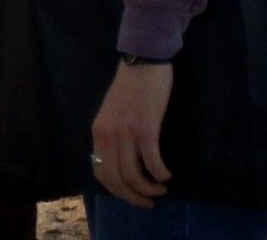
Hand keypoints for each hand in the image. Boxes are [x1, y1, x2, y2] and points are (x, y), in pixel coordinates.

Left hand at [90, 60, 174, 208]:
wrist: (143, 63)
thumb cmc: (130, 89)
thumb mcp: (112, 115)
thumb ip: (113, 137)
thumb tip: (121, 163)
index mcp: (98, 133)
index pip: (101, 172)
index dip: (117, 190)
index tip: (132, 195)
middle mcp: (107, 136)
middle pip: (117, 179)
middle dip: (134, 197)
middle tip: (149, 202)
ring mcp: (126, 133)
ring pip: (134, 175)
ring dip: (149, 189)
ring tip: (161, 189)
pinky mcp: (145, 128)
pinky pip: (152, 161)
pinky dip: (161, 174)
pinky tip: (167, 175)